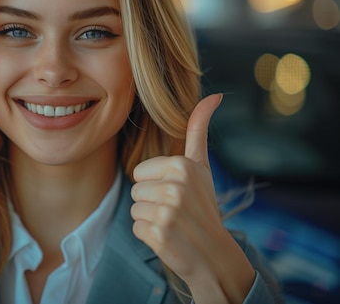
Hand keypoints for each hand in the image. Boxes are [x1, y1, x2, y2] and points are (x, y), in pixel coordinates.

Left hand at [130, 94, 254, 303]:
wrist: (216, 255)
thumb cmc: (204, 207)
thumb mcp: (202, 166)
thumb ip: (199, 130)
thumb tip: (214, 95)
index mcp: (182, 166)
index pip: (140, 172)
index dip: (155, 184)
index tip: (177, 194)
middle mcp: (175, 187)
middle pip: (135, 190)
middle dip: (151, 202)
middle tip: (176, 212)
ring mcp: (167, 212)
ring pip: (134, 209)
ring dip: (150, 219)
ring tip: (173, 224)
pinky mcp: (159, 235)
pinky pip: (136, 228)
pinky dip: (149, 236)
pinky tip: (170, 238)